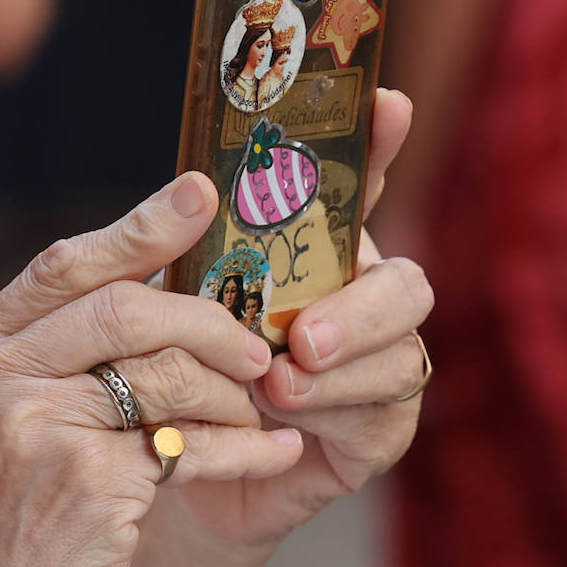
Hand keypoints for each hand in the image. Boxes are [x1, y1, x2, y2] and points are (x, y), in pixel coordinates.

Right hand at [0, 174, 302, 566]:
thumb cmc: (3, 533)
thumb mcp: (1, 428)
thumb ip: (57, 357)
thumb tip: (164, 292)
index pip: (62, 267)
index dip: (139, 227)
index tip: (201, 194)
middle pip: (123, 306)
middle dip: (207, 317)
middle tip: (258, 340)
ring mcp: (26, 425)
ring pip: (164, 369)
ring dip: (230, 389)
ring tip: (262, 408)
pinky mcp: (83, 479)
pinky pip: (190, 439)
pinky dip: (243, 445)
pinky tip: (274, 450)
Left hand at [172, 88, 434, 546]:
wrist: (168, 464)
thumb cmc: (169, 367)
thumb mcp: (162, 300)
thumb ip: (180, 247)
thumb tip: (196, 187)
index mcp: (313, 252)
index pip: (357, 187)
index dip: (379, 143)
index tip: (388, 102)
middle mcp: (357, 299)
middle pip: (404, 283)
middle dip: (363, 308)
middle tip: (302, 337)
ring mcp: (376, 364)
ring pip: (403, 352)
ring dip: (341, 370)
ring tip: (275, 385)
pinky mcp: (378, 428)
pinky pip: (384, 415)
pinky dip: (334, 414)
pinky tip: (285, 421)